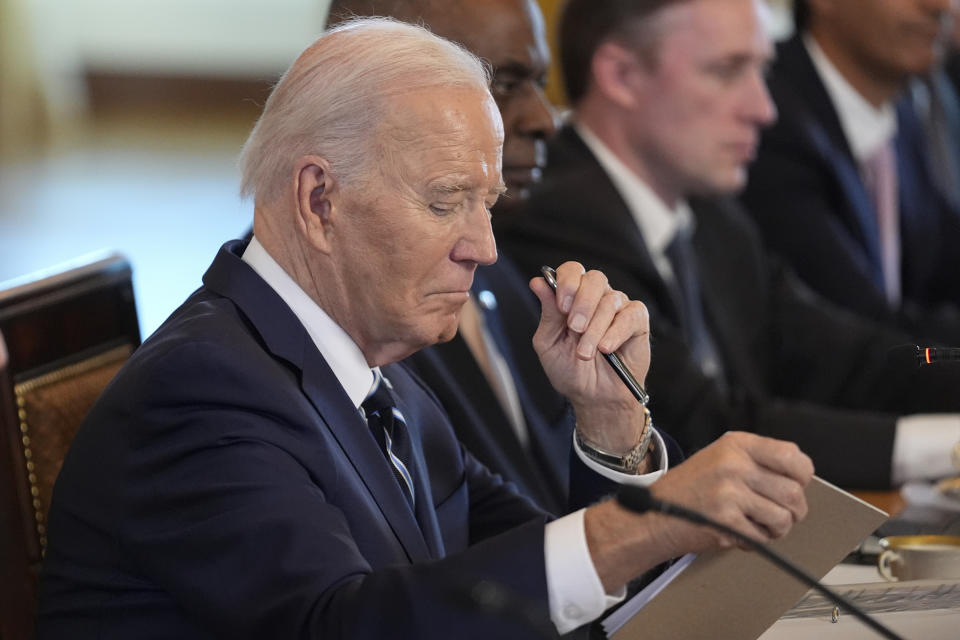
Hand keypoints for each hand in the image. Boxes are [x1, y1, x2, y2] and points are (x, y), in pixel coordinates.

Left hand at [529, 262, 649, 451]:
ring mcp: (618, 307)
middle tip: (575, 329)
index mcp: (572, 297)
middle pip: (595, 278)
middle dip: (582, 303)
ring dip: (595, 329)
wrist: (594, 397)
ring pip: (610, 300)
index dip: (567, 282)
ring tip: (586, 353)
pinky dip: (616, 332)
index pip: (572, 270)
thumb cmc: (570, 370)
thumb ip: (547, 312)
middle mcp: (596, 297)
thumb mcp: (549, 343)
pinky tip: (607, 349)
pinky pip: (630, 314)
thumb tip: (537, 281)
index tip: (562, 306)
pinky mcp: (637, 320)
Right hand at [585, 432, 814, 591]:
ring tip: (757, 526)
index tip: (794, 485)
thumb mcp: (720, 458)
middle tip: (777, 516)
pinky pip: (763, 538)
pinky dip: (756, 542)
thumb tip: (800, 477)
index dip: (801, 477)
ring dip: (776, 530)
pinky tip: (739, 534)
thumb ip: (756, 461)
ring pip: (784, 518)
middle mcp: (734, 464)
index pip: (794, 456)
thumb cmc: (688, 489)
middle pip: (794, 492)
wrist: (651, 515)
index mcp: (737, 444)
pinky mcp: (725, 520)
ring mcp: (729, 492)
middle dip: (793, 512)